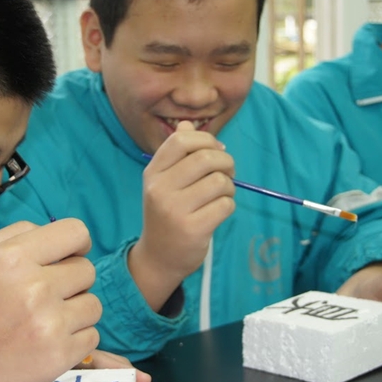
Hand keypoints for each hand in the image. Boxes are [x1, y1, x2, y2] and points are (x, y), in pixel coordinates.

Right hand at [0, 219, 101, 381]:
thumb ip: (17, 235)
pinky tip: (49, 342)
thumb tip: (55, 234)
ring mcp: (50, 324)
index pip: (76, 232)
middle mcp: (35, 287)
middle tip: (47, 297)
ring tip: (47, 321)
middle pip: (87, 270)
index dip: (77, 244)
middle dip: (71, 282)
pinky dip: (75, 340)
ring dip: (76, 312)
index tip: (67, 258)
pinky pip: (92, 336)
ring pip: (93, 305)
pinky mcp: (59, 356)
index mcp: (14, 257)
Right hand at [129, 121, 235, 310]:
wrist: (159, 257)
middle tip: (228, 173)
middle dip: (226, 162)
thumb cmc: (167, 215)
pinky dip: (228, 205)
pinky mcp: (193, 229)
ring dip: (229, 186)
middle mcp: (160, 189)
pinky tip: (218, 211)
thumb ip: (176, 154)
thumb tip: (187, 124)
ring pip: (219, 181)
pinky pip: (225, 205)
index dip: (206, 139)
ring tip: (222, 195)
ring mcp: (175, 210)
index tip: (217, 150)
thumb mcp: (163, 183)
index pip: (181, 140)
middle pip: (205, 158)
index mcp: (153, 173)